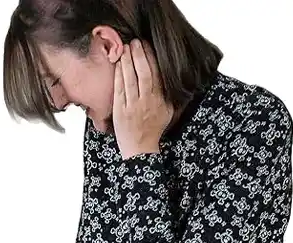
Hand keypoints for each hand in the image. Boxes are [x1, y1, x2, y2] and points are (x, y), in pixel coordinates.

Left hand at [113, 40, 173, 159]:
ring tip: (125, 48)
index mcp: (161, 101)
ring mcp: (133, 107)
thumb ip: (169, 95)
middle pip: (145, 74)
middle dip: (139, 55)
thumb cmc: (153, 130)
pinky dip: (119, 76)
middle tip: (135, 42)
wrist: (140, 150)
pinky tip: (118, 65)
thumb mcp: (167, 112)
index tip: (147, 46)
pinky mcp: (121, 112)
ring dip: (128, 62)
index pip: (157, 74)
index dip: (151, 58)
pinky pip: (120, 90)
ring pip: (131, 80)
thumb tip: (173, 77)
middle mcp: (148, 102)